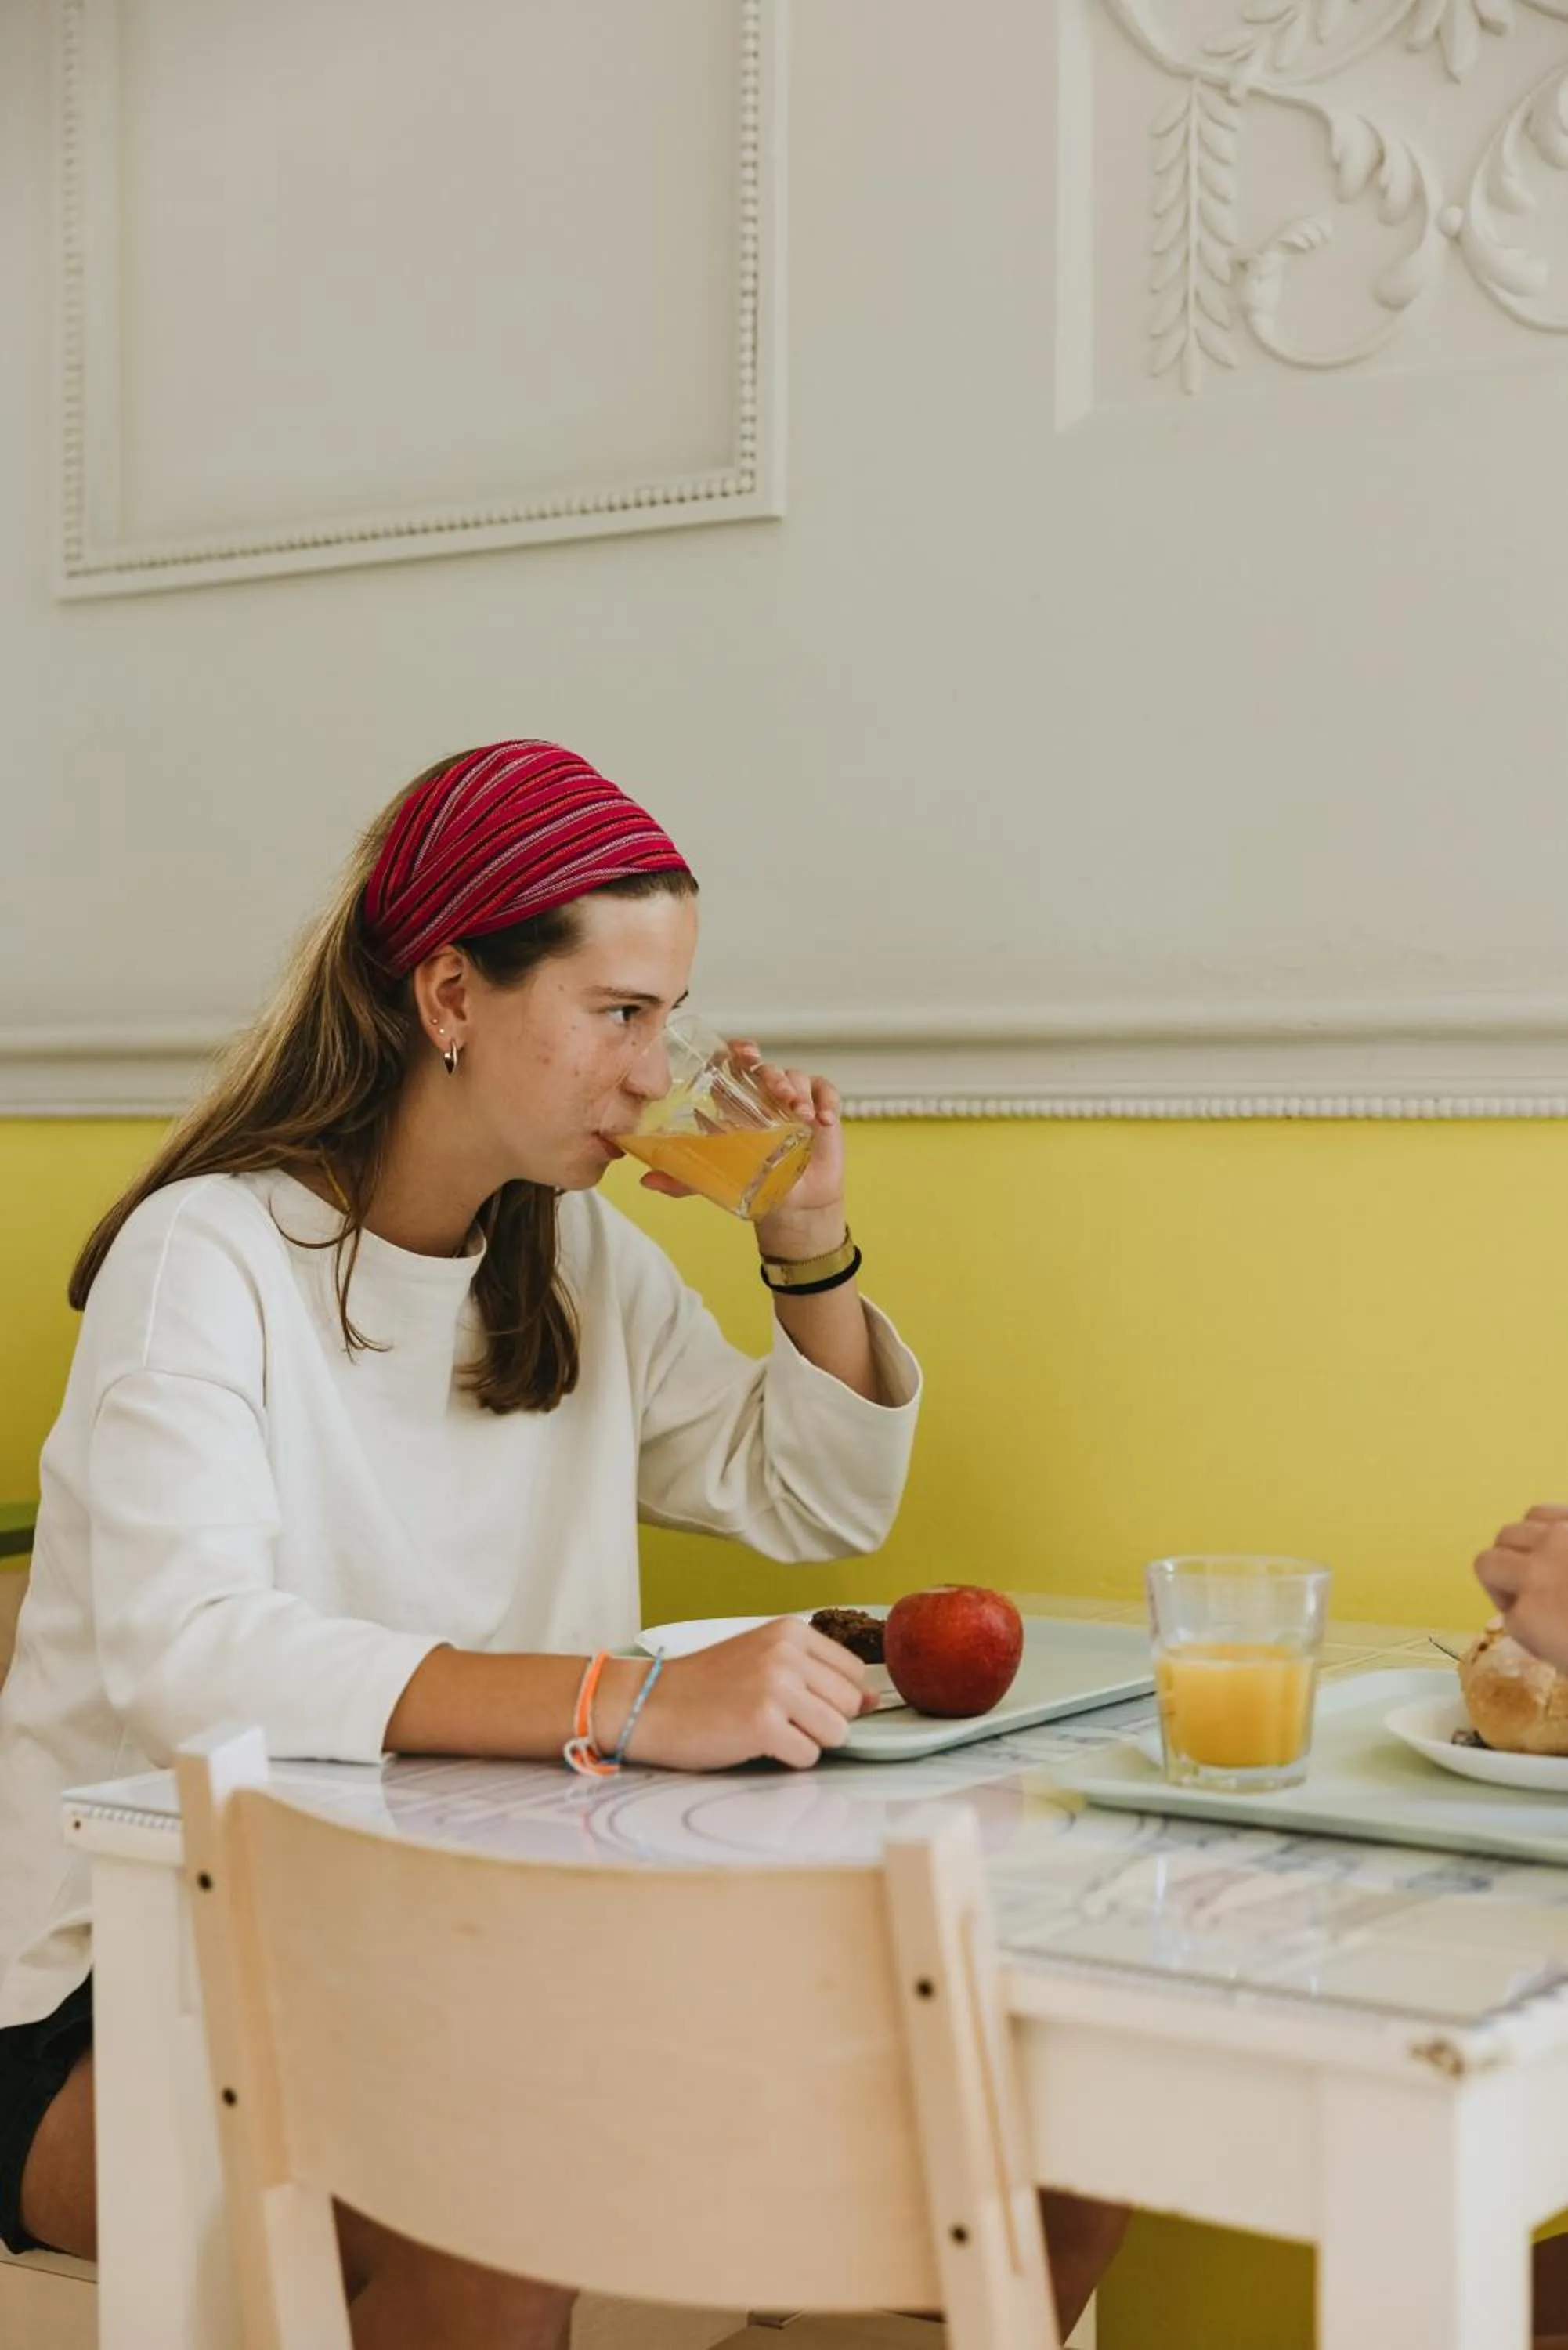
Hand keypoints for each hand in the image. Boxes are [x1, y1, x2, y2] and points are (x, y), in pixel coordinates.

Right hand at [625, 1616, 874, 1770]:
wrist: (650, 1703)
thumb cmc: (705, 1685)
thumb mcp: (762, 1657)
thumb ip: (815, 1671)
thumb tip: (872, 1699)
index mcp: (790, 1631)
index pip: (854, 1672)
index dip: (835, 1698)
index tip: (802, 1703)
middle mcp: (787, 1654)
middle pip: (849, 1705)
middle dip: (823, 1722)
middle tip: (779, 1719)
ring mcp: (776, 1687)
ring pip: (836, 1732)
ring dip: (808, 1741)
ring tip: (768, 1729)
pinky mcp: (762, 1724)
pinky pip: (808, 1755)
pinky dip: (787, 1759)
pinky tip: (754, 1742)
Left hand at [635, 1040, 848, 1250]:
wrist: (793, 1204)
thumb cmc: (754, 1181)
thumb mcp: (714, 1180)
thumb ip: (683, 1180)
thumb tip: (647, 1180)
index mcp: (737, 1100)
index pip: (736, 1063)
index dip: (739, 1050)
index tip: (743, 1053)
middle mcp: (764, 1094)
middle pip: (766, 1068)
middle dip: (772, 1075)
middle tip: (776, 1093)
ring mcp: (795, 1099)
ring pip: (796, 1077)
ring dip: (799, 1092)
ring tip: (800, 1115)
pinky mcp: (821, 1108)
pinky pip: (825, 1091)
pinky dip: (826, 1101)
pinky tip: (824, 1119)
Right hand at [1473, 1503, 1567, 1669]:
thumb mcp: (1566, 1660)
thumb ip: (1539, 1636)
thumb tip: (1525, 1617)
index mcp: (1532, 1618)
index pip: (1504, 1614)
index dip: (1521, 1621)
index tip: (1543, 1627)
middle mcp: (1534, 1573)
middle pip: (1488, 1563)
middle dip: (1504, 1580)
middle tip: (1536, 1594)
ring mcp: (1557, 1539)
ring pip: (1509, 1532)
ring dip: (1520, 1551)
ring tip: (1546, 1564)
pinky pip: (1539, 1512)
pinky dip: (1542, 1527)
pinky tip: (1558, 1542)